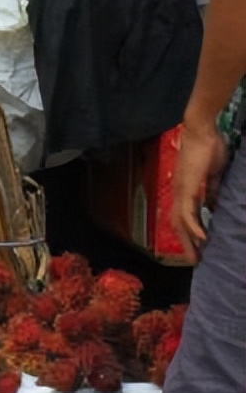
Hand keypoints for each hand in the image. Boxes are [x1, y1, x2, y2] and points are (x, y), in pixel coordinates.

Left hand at [171, 121, 226, 261]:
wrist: (202, 131)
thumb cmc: (209, 148)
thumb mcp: (213, 175)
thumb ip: (212, 191)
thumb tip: (213, 205)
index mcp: (186, 190)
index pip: (184, 217)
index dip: (189, 233)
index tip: (198, 247)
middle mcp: (180, 193)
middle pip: (178, 224)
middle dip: (186, 244)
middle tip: (195, 260)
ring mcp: (181, 191)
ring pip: (179, 221)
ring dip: (187, 240)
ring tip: (196, 256)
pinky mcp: (187, 187)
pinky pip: (187, 212)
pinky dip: (193, 226)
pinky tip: (201, 238)